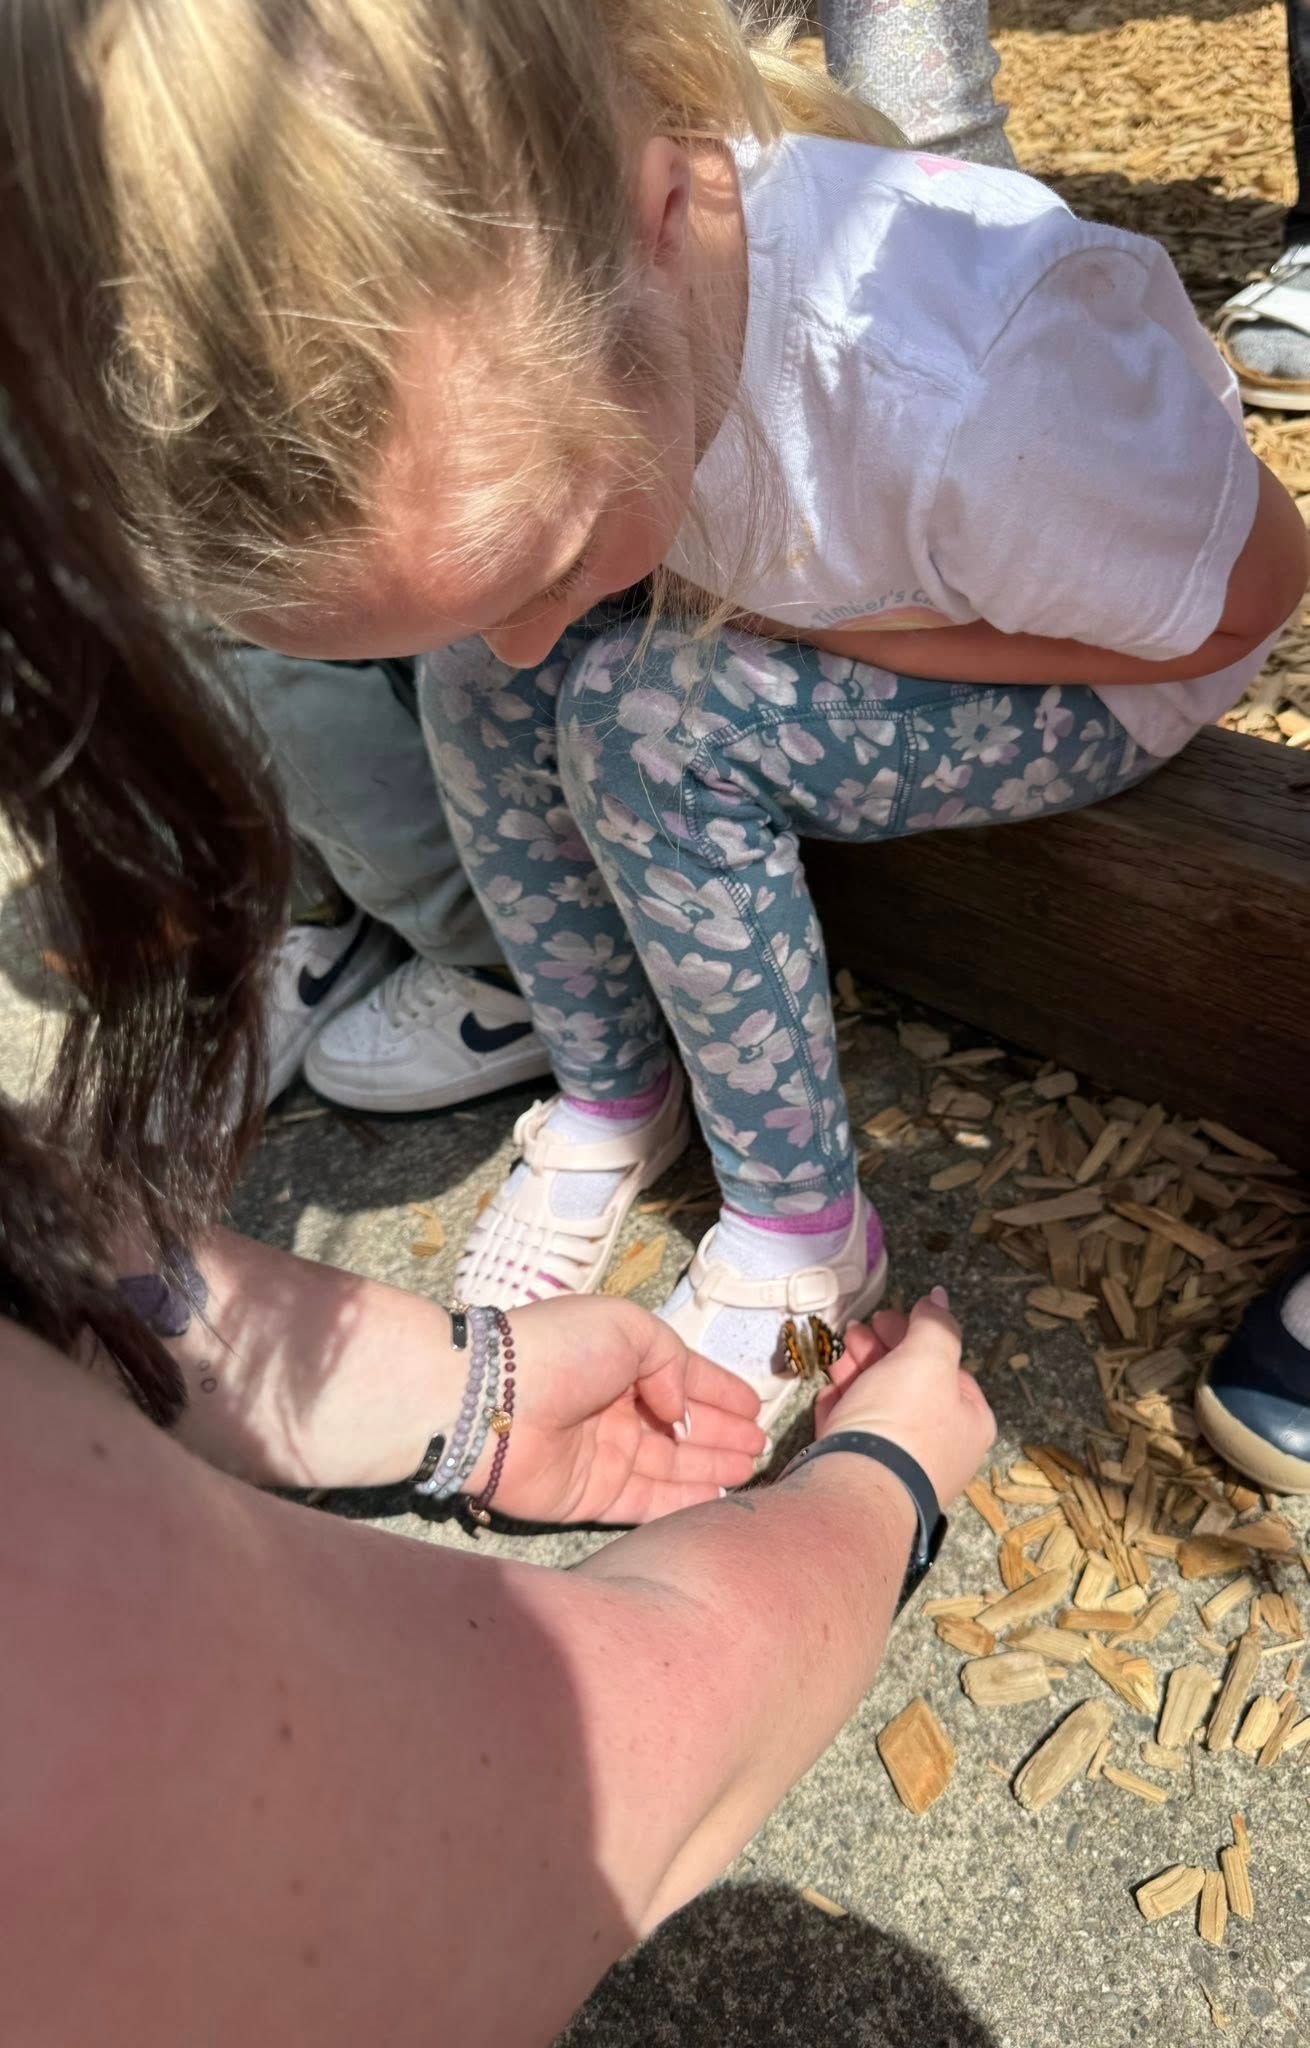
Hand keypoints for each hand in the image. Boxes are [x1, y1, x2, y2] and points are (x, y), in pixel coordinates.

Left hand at [471, 1296, 766, 1525]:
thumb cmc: (562, 1351)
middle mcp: (615, 1407)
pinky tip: (719, 1499)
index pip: (682, 1376)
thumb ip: (671, 1363)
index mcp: (621, 1360)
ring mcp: (604, 1454)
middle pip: (680, 1426)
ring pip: (670, 1465)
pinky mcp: (591, 1497)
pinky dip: (684, 1502)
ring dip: (710, 1466)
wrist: (492, 1403)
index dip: (719, 1391)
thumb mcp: (629, 1329)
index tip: (756, 1407)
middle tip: (760, 1446)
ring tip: (750, 1469)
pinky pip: (648, 1502)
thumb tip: (679, 1411)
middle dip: (721, 1433)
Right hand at [814, 1290, 994, 1509]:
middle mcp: (941, 1446)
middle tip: (855, 1331)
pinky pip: (854, 1431)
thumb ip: (936, 1324)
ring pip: (878, 1404)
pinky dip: (843, 1407)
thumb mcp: (928, 1359)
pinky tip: (830, 1392)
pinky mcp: (862, 1473)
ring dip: (857, 1372)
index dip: (915, 1336)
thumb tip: (939, 1296)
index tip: (886, 1317)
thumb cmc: (902, 1421)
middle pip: (909, 1382)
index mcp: (969, 1420)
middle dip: (879, 1351)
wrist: (856, 1489)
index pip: (946, 1366)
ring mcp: (900, 1463)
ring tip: (838, 1355)